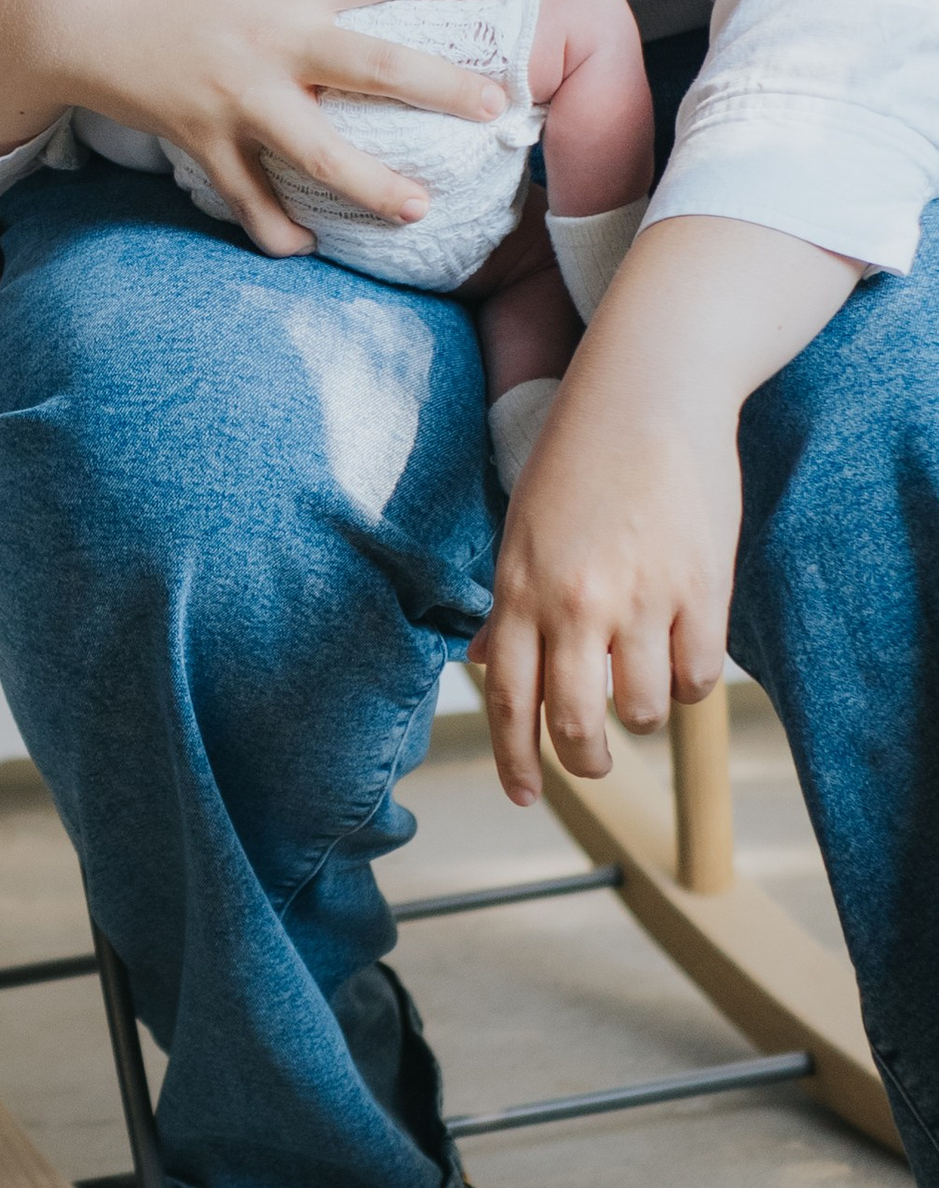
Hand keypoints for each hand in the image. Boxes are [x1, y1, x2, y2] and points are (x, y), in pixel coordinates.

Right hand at [0, 0, 517, 252]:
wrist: (62, 8)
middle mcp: (274, 41)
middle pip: (377, 68)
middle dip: (443, 88)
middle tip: (495, 108)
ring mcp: (239, 97)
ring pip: (319, 153)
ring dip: (373, 185)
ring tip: (418, 210)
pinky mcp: (202, 138)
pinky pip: (244, 194)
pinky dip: (270, 226)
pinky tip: (301, 248)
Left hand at [475, 361, 740, 803]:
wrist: (647, 392)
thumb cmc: (580, 456)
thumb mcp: (522, 528)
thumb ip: (509, 604)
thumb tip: (487, 663)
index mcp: (519, 588)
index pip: (509, 702)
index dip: (514, 762)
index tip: (522, 795)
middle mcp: (574, 603)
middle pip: (575, 726)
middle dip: (585, 761)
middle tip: (594, 763)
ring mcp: (639, 598)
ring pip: (643, 712)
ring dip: (644, 713)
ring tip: (644, 681)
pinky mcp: (700, 589)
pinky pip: (699, 677)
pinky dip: (691, 682)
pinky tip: (683, 654)